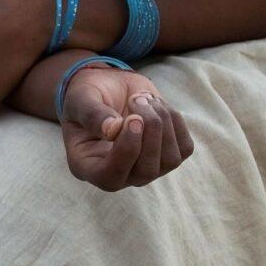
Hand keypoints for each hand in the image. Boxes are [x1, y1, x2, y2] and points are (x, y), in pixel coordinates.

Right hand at [60, 66, 193, 190]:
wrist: (108, 88)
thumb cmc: (87, 96)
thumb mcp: (81, 100)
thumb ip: (92, 114)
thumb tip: (113, 130)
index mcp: (88, 166)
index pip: (110, 177)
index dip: (127, 151)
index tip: (133, 118)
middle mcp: (118, 175)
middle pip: (146, 171)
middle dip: (150, 131)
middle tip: (136, 99)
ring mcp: (146, 169)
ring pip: (170, 160)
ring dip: (163, 123)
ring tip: (143, 98)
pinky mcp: (168, 157)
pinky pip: (184, 148)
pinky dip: (175, 121)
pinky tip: (156, 105)